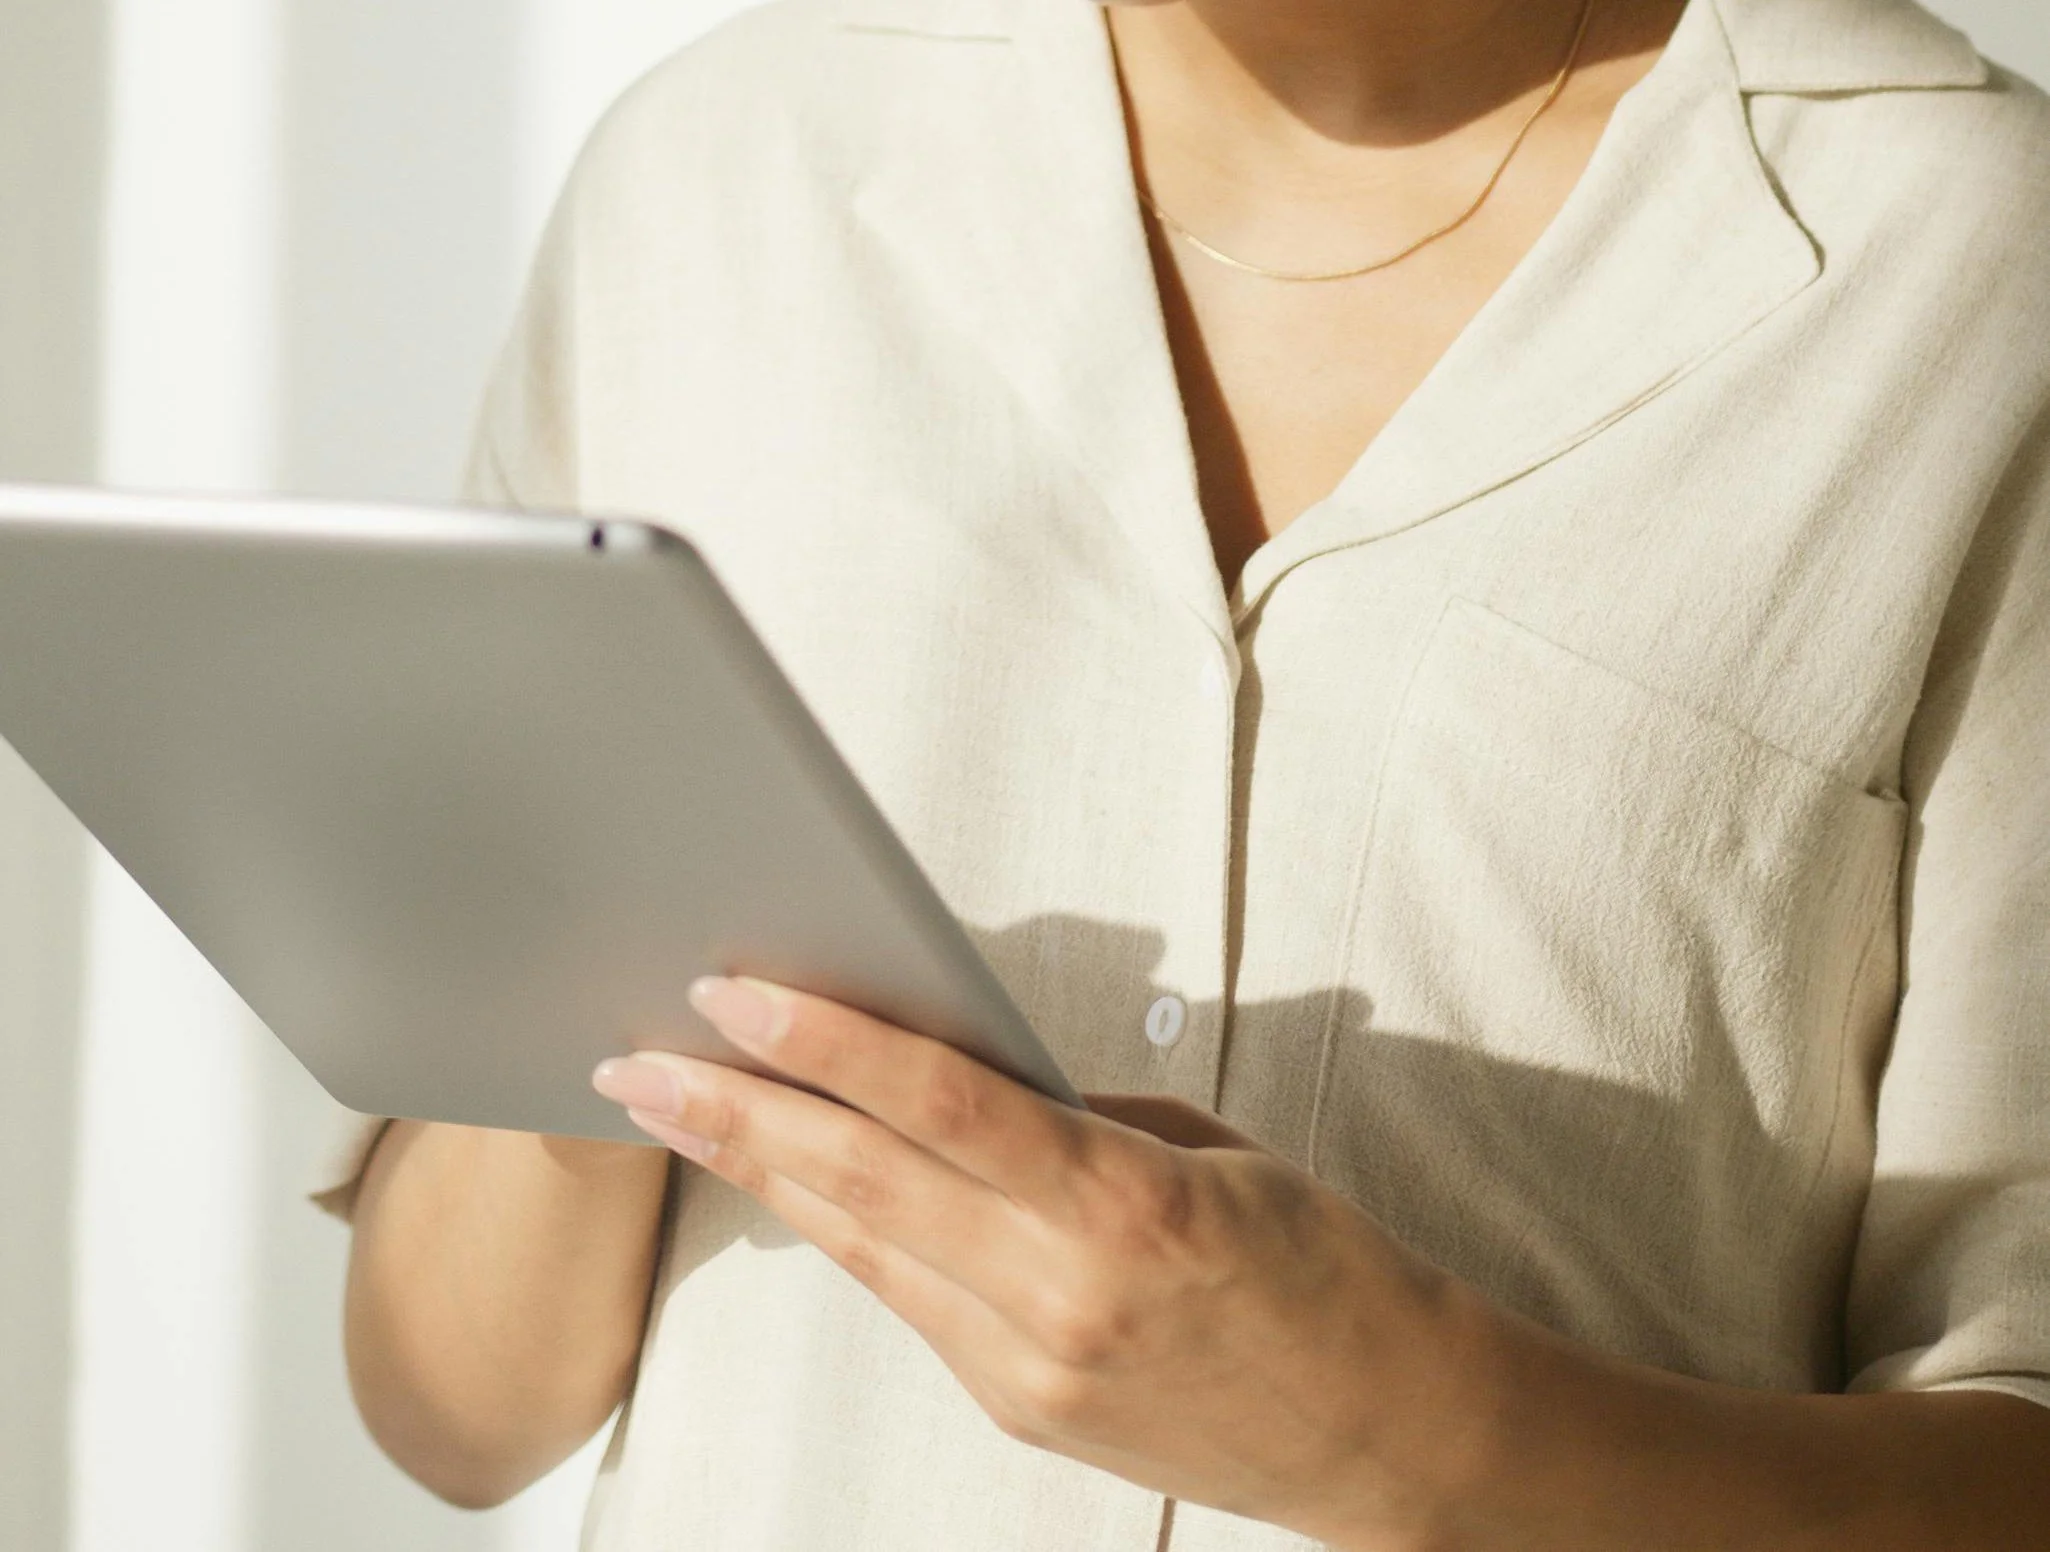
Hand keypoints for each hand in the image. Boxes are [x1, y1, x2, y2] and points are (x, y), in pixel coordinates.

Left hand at [591, 977, 1498, 1546]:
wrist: (1385, 1432)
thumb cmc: (1325, 1269)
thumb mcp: (1211, 1153)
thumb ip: (1075, 1118)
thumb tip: (956, 1079)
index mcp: (1128, 1203)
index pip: (942, 1102)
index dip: (826, 1041)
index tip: (732, 990)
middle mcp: (1061, 1294)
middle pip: (862, 1181)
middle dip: (734, 1114)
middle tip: (634, 1059)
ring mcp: (1029, 1367)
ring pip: (862, 1244)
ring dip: (764, 1172)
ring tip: (681, 1108)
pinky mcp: (1016, 1410)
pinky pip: (908, 1298)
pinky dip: (847, 1229)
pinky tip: (797, 1179)